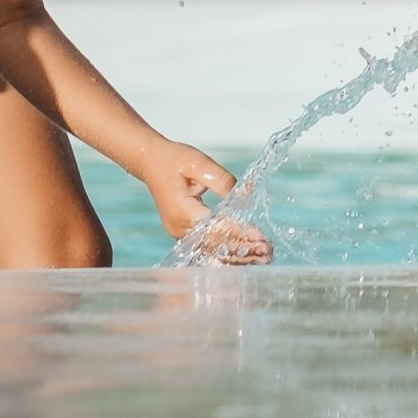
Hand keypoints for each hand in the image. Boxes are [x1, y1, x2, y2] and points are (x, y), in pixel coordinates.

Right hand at [142, 142, 271, 260]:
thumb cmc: (174, 159)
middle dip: (243, 249)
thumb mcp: (198, 162)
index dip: (238, 232)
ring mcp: (178, 232)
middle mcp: (178, 227)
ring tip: (263, 258)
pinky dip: (226, 250)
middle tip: (268, 253)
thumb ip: (222, 180)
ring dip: (237, 253)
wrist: (150, 161)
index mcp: (182, 210)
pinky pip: (206, 246)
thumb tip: (243, 198)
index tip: (260, 236)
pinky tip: (246, 255)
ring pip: (211, 249)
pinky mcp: (181, 233)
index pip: (215, 228)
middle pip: (215, 245)